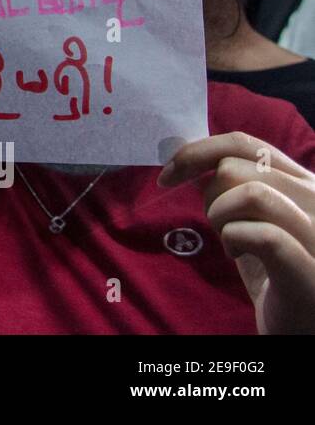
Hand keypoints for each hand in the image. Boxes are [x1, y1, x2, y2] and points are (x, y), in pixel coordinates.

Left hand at [160, 132, 314, 333]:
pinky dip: (235, 239)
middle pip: (236, 167)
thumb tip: (189, 158)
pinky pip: (264, 234)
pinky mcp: (311, 272)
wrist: (301, 325)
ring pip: (251, 193)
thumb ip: (236, 187)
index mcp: (305, 184)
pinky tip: (238, 254)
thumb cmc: (276, 272)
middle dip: (210, 196)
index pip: (245, 143)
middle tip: (218, 226)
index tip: (167, 175)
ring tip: (231, 241)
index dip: (197, 152)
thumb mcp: (255, 220)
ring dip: (222, 216)